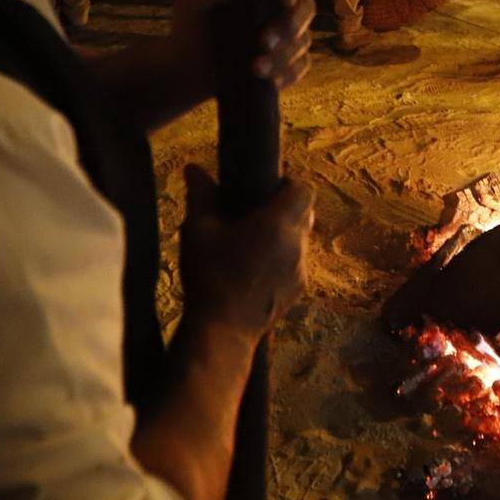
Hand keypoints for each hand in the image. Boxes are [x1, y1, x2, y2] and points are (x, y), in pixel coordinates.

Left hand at [171, 0, 314, 94]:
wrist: (188, 66)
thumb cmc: (191, 25)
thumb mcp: (190, 3)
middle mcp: (281, 3)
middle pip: (306, 7)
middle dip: (290, 25)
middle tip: (263, 40)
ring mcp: (287, 33)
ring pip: (303, 40)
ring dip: (284, 55)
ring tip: (255, 68)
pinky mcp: (287, 59)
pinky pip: (300, 66)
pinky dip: (288, 74)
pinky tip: (271, 82)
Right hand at [180, 163, 313, 339]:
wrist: (223, 332)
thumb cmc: (209, 277)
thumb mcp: (198, 232)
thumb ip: (201, 195)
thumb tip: (193, 168)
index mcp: (278, 224)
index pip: (306, 189)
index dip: (289, 185)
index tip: (266, 191)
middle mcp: (298, 244)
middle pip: (306, 213)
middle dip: (286, 209)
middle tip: (256, 215)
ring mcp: (301, 270)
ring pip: (303, 239)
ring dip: (285, 236)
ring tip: (253, 245)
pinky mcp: (298, 290)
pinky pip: (297, 263)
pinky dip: (284, 259)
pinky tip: (256, 270)